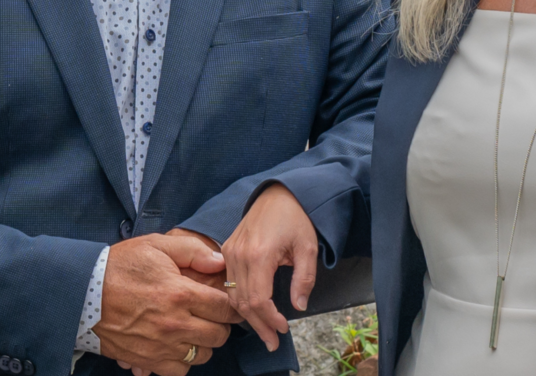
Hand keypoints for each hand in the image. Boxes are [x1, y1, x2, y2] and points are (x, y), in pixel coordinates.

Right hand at [94, 233, 239, 375]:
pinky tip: (176, 345)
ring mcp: (162, 346)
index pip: (225, 308)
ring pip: (204, 354)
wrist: (83, 292)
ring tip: (191, 329)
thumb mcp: (155, 245)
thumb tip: (220, 261)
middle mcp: (175, 324)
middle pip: (220, 335)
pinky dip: (183, 360)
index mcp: (180, 293)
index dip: (231, 304)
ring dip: (203, 343)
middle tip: (209, 314)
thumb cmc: (120, 266)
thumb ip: (192, 250)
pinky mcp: (148, 360)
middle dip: (219, 323)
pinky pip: (181, 370)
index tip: (228, 302)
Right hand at [215, 184, 320, 352]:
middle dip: (259, 325)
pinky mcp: (227, 249)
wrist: (278, 193)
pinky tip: (252, 312)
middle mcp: (239, 254)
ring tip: (264, 332)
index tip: (283, 329)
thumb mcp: (308, 248)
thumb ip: (304, 279)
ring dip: (248, 316)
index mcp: (259, 254)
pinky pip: (228, 283)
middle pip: (243, 301)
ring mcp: (229, 251)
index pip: (259, 299)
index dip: (270, 319)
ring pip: (233, 295)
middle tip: (273, 342)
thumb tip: (299, 306)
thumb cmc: (295, 217)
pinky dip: (239, 301)